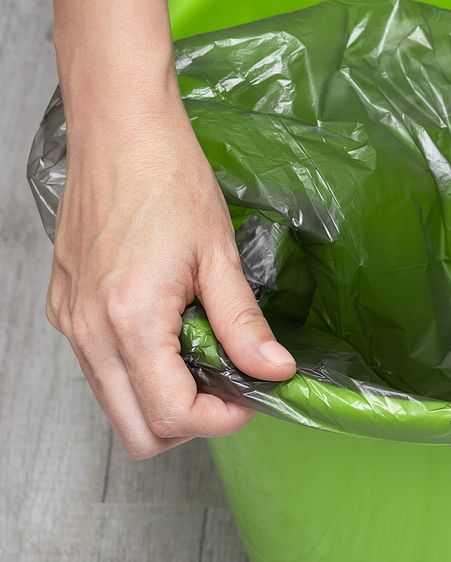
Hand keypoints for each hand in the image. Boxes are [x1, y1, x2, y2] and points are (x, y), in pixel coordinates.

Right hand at [45, 69, 295, 457]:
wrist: (118, 131)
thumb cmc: (167, 179)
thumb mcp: (219, 254)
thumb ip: (244, 323)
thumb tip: (275, 371)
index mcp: (129, 321)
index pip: (171, 414)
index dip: (221, 419)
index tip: (252, 395)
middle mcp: (89, 330)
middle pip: (135, 430)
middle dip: (189, 423)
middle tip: (230, 388)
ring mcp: (70, 321)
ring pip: (114, 403)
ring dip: (162, 398)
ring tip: (203, 354)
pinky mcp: (64, 307)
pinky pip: (99, 368)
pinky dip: (137, 370)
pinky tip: (171, 333)